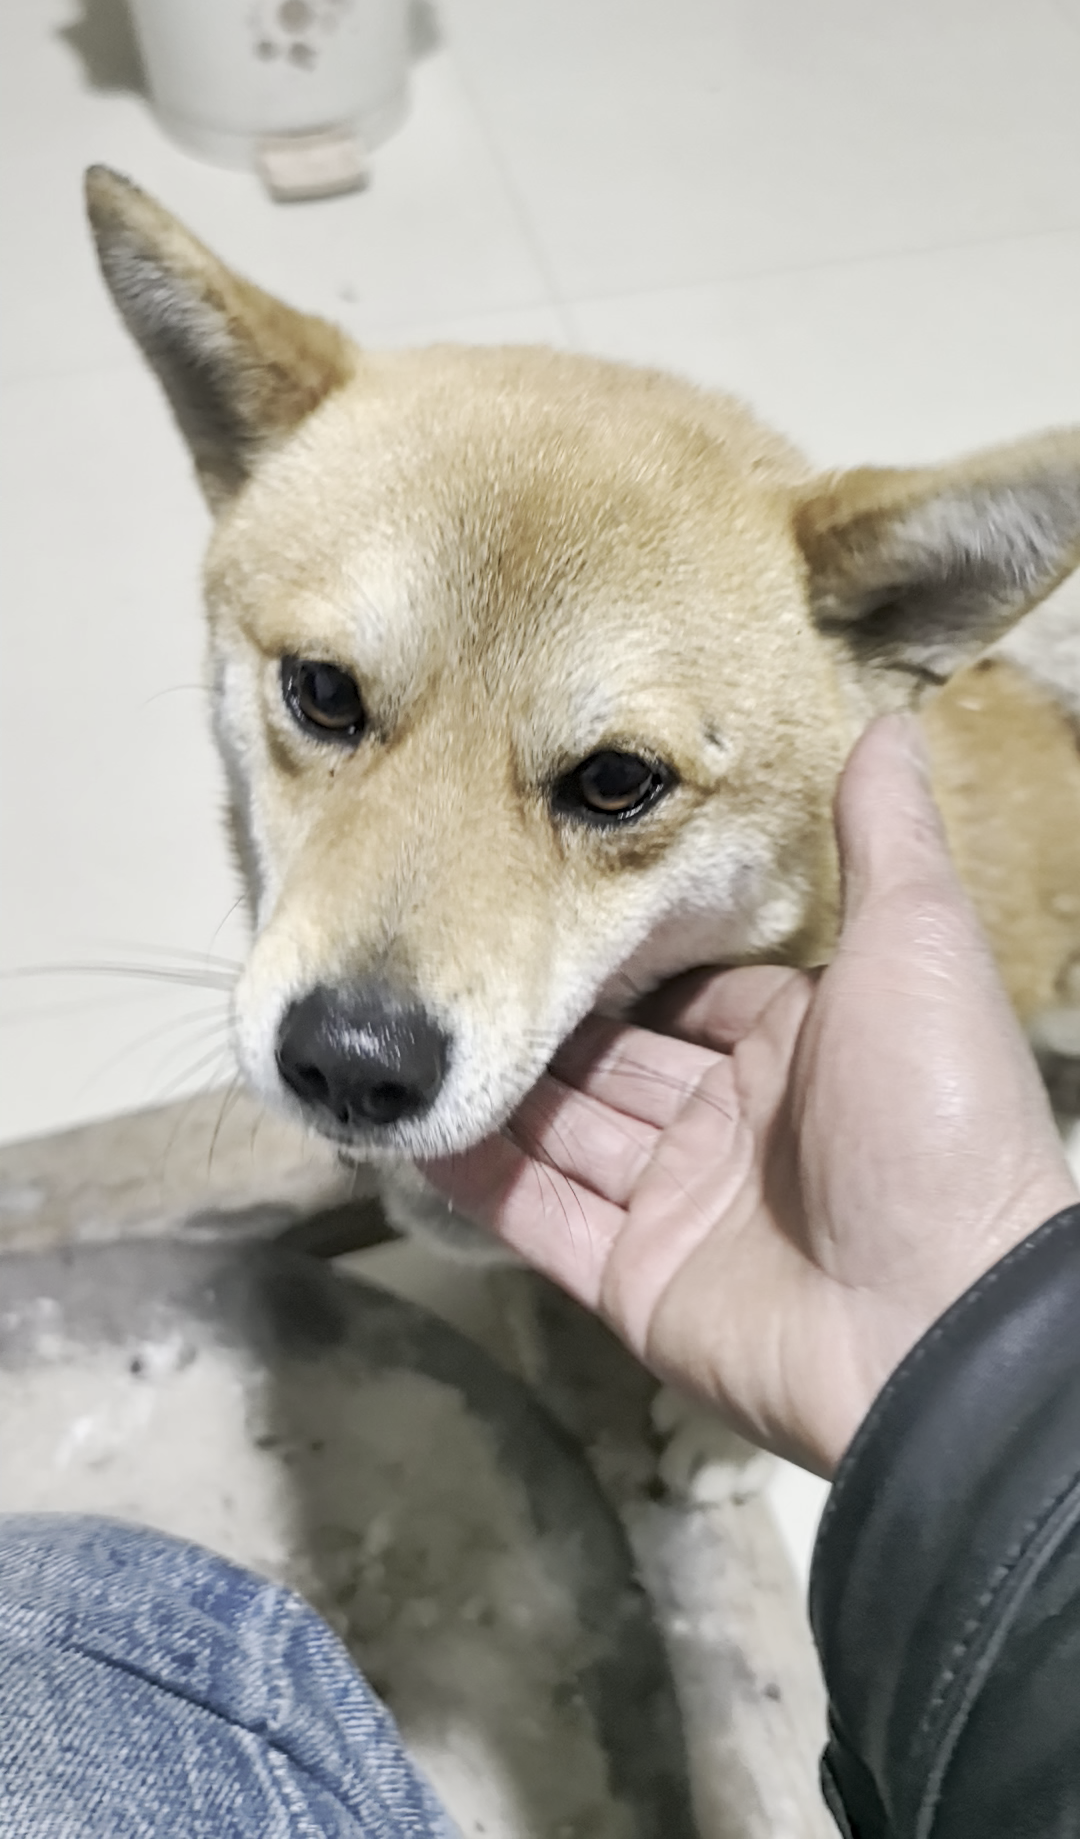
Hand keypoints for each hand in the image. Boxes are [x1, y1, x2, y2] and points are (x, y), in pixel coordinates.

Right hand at [424, 716, 1076, 1475]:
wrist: (943, 1326)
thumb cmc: (931, 1117)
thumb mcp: (921, 950)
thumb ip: (886, 842)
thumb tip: (889, 720)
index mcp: (799, 1046)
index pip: (686, 991)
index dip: (614, 953)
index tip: (528, 887)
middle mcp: (734, 1124)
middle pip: (612, 1061)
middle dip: (535, 1017)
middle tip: (437, 957)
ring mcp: (678, 1209)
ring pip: (564, 1135)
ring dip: (491, 1089)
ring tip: (400, 1031)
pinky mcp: (633, 1283)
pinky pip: (539, 1218)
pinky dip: (478, 1179)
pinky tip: (406, 1127)